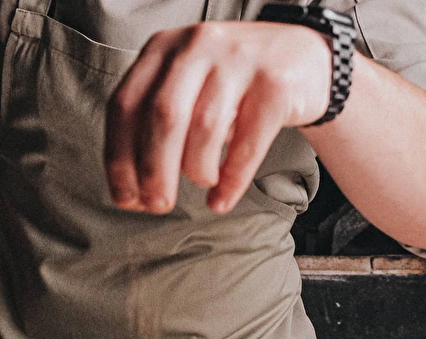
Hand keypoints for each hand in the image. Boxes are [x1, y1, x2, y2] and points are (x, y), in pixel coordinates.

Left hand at [105, 22, 331, 213]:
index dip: (119, 158)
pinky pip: (247, 143)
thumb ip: (156, 124)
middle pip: (162, 118)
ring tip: (202, 185)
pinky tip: (222, 198)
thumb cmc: (235, 84)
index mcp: (162, 48)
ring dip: (197, 170)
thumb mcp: (188, 86)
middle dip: (154, 171)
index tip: (125, 196)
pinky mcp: (275, 83)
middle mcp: (197, 46)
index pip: (125, 105)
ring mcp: (238, 60)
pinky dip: (232, 179)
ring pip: (204, 128)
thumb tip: (132, 190)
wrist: (306, 60)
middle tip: (158, 204)